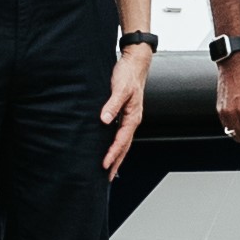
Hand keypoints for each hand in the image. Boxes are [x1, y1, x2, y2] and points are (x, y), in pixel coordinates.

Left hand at [99, 41, 153, 175]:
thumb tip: (104, 120)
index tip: (104, 164)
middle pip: (125, 146)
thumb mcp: (120, 88)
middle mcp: (132, 119)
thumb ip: (112, 105)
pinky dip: (116, 143)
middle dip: (117, 162)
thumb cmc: (128, 74)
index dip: (112, 153)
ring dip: (118, 155)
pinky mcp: (125, 113)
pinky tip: (110, 147)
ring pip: (124, 141)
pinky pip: (121, 133)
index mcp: (133, 116)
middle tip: (108, 177)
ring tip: (110, 168)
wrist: (135, 62)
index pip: (121, 140)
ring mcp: (130, 117)